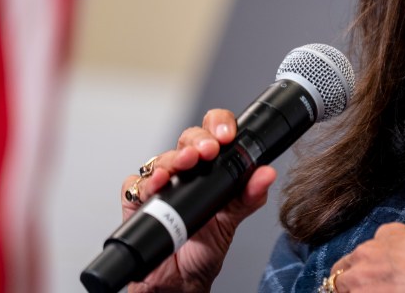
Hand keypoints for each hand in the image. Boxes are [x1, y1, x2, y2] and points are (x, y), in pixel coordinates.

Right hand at [120, 109, 276, 292]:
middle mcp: (187, 171)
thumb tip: (267, 174)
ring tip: (185, 163)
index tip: (227, 135)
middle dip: (198, 139)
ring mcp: (163, 183)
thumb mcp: (233, 220)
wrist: (180, 281)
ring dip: (174, 157)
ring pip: (165, 158)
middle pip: (189, 139)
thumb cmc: (205, 248)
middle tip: (208, 150)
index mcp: (213, 169)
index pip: (215, 134)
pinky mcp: (138, 200)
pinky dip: (146, 181)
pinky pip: (137, 182)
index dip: (219, 126)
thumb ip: (250, 196)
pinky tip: (157, 184)